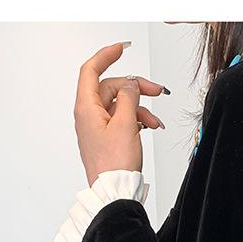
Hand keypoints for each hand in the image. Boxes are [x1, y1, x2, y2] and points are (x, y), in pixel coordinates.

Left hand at [74, 42, 167, 185]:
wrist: (114, 193)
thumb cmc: (114, 165)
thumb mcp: (126, 125)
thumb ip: (129, 98)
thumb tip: (130, 84)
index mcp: (86, 108)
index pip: (91, 70)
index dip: (106, 55)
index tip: (122, 48)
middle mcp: (88, 115)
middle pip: (112, 88)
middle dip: (135, 88)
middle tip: (156, 91)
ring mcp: (97, 127)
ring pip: (120, 105)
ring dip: (140, 108)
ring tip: (155, 122)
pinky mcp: (106, 138)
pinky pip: (121, 120)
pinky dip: (136, 120)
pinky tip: (149, 127)